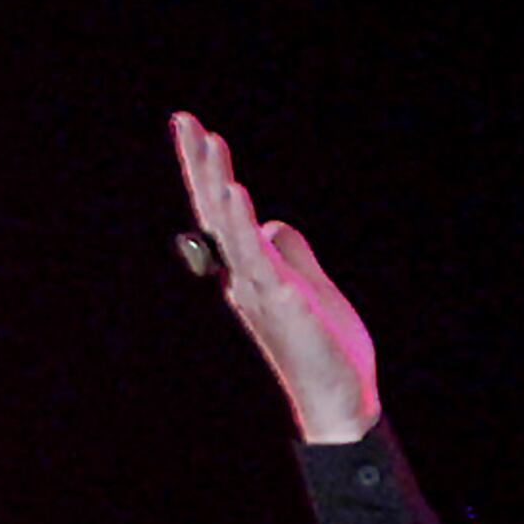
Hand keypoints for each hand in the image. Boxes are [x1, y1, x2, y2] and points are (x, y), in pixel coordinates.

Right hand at [169, 111, 382, 444]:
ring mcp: (264, 292)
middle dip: (202, 168)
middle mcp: (247, 277)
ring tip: (212, 147)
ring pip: (235, 234)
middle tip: (185, 122)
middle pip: (217, 214)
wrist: (338, 400)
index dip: (207, 171)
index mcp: (249, 270)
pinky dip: (252, 235)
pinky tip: (246, 208)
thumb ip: (289, 251)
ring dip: (222, 190)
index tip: (191, 127)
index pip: (221, 212)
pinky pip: (265, 266)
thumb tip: (272, 223)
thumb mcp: (308, 284)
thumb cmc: (323, 346)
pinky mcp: (288, 307)